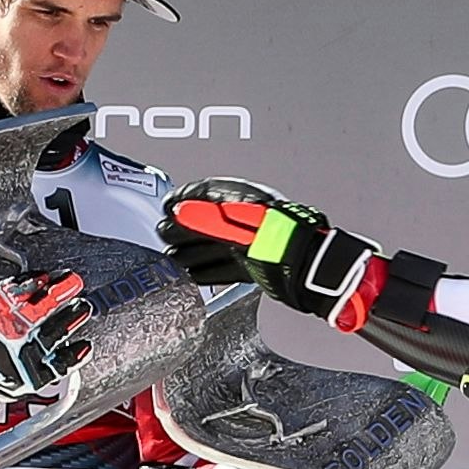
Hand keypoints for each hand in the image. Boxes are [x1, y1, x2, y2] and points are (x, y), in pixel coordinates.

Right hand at [0, 271, 93, 414]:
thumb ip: (3, 294)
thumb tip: (36, 279)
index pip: (18, 293)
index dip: (34, 283)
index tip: (48, 276)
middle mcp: (11, 337)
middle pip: (40, 312)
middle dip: (59, 295)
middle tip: (74, 283)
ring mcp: (24, 358)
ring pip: (53, 335)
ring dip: (70, 319)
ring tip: (83, 307)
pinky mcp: (34, 377)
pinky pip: (59, 366)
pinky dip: (74, 355)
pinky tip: (85, 346)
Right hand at [158, 178, 387, 330]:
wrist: (305, 265)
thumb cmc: (278, 236)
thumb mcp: (231, 216)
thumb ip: (202, 211)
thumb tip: (178, 208)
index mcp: (240, 199)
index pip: (203, 195)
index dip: (182, 200)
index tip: (167, 206)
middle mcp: (245, 218)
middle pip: (205, 223)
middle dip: (182, 229)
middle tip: (164, 233)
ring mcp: (250, 243)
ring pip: (212, 246)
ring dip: (190, 252)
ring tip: (172, 258)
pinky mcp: (255, 266)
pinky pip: (224, 266)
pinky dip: (207, 270)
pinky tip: (196, 274)